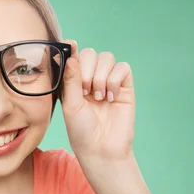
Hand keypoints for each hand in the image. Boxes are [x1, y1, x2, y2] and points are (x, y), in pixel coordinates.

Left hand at [60, 40, 135, 161]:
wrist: (101, 149)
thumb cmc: (81, 130)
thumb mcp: (71, 104)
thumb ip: (71, 80)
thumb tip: (71, 55)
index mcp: (74, 81)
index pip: (74, 56)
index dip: (71, 49)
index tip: (69, 44)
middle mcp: (91, 78)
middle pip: (91, 53)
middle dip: (87, 69)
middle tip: (85, 91)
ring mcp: (109, 81)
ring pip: (107, 58)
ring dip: (101, 76)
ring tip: (98, 97)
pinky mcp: (124, 86)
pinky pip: (123, 68)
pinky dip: (115, 80)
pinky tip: (110, 98)